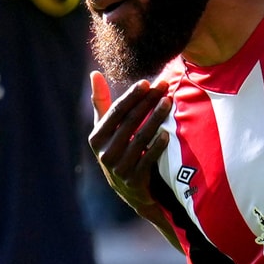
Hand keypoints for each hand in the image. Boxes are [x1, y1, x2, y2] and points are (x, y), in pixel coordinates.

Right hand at [89, 71, 175, 231]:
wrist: (129, 190)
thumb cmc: (117, 150)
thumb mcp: (105, 130)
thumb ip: (101, 103)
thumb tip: (94, 73)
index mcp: (96, 138)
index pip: (116, 112)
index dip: (131, 96)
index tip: (146, 82)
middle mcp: (104, 153)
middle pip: (130, 122)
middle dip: (148, 102)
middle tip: (164, 86)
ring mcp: (119, 168)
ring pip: (140, 138)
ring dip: (156, 118)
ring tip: (169, 102)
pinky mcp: (134, 180)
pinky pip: (148, 159)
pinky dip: (157, 146)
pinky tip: (167, 133)